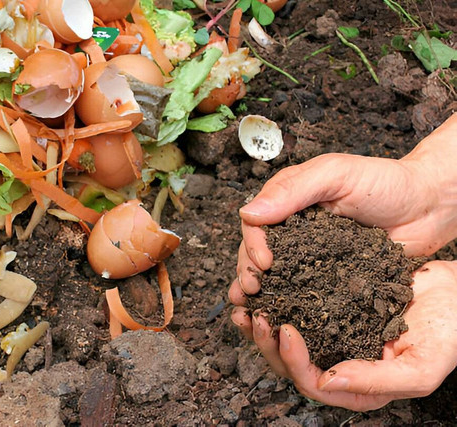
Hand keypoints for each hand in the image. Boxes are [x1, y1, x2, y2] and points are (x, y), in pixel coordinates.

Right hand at [231, 113, 456, 298]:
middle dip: (248, 272)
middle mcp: (295, 230)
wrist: (430, 206)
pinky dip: (289, 304)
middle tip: (252, 290)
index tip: (263, 262)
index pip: (256, 224)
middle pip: (258, 252)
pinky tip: (279, 318)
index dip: (252, 244)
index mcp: (289, 202)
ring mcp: (311, 256)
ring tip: (252, 310)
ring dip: (261, 292)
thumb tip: (248, 213)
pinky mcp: (330, 278)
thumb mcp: (336, 174)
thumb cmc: (386, 182)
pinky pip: (305, 292)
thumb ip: (293, 190)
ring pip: (276, 275)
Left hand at [231, 260, 456, 410]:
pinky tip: (263, 288)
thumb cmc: (447, 331)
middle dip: (267, 343)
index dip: (293, 361)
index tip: (285, 329)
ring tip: (246, 305)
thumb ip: (377, 381)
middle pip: (290, 364)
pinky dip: (276, 300)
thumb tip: (326, 381)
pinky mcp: (328, 308)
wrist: (456, 292)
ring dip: (262, 325)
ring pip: (286, 339)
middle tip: (256, 315)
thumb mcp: (421, 366)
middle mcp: (339, 362)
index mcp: (358, 386)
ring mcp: (332, 335)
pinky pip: (295, 308)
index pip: (313, 384)